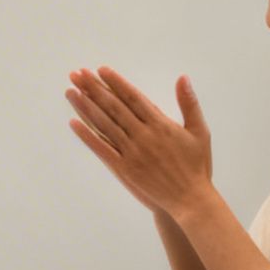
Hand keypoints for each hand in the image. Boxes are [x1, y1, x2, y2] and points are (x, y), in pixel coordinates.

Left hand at [65, 67, 212, 217]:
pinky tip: (73, 123)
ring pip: (104, 125)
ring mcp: (132, 152)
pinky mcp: (124, 169)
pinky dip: (87, 136)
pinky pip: (102, 149)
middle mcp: (143, 136)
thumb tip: (182, 77)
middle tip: (78, 74)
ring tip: (71, 91)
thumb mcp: (199, 131)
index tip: (101, 70)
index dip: (115, 83)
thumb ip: (189, 103)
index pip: (133, 97)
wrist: (190, 199)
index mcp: (161, 124)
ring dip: (85, 107)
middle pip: (113, 107)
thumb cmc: (197, 165)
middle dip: (94, 89)